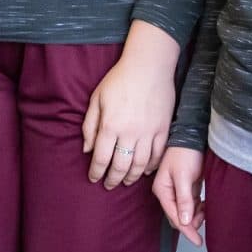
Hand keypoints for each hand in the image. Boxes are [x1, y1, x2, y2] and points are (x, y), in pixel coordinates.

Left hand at [83, 23, 179, 187]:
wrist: (149, 67)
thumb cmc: (119, 80)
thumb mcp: (97, 99)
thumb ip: (90, 126)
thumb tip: (87, 149)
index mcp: (110, 126)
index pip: (101, 158)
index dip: (96, 172)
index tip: (93, 178)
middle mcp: (130, 133)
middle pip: (121, 166)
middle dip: (113, 179)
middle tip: (108, 185)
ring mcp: (149, 133)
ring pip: (141, 165)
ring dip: (131, 176)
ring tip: (125, 181)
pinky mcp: (164, 130)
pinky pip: (158, 155)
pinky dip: (151, 167)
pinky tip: (145, 171)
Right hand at [153, 147, 204, 244]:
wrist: (192, 136)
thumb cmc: (185, 153)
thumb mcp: (183, 176)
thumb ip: (184, 199)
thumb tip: (184, 220)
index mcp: (162, 190)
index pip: (174, 216)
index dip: (186, 230)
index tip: (197, 241)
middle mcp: (167, 192)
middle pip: (178, 216)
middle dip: (191, 222)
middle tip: (206, 219)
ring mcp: (177, 191)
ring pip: (186, 212)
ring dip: (197, 215)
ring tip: (207, 209)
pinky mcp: (187, 188)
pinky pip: (192, 204)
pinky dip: (199, 208)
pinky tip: (206, 204)